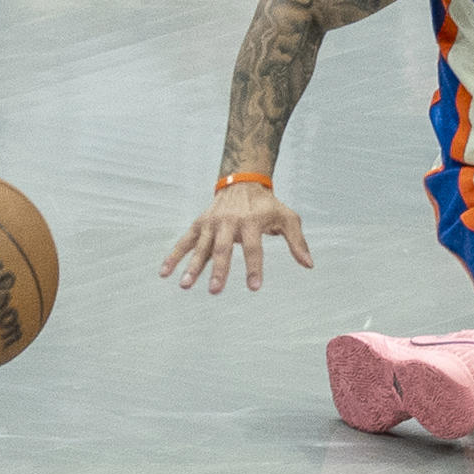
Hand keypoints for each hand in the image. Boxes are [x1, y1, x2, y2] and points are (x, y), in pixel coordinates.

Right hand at [160, 183, 312, 293]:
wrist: (243, 182)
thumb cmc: (267, 205)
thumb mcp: (287, 218)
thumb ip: (297, 241)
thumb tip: (309, 265)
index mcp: (252, 221)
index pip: (254, 248)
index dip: (254, 267)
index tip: (255, 287)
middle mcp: (229, 222)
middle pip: (223, 248)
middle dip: (219, 270)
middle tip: (215, 290)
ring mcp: (212, 223)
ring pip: (201, 247)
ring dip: (192, 266)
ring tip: (185, 285)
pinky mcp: (200, 224)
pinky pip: (185, 241)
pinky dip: (174, 255)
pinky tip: (165, 272)